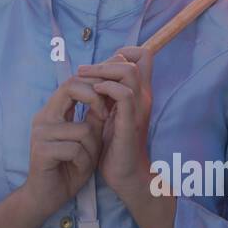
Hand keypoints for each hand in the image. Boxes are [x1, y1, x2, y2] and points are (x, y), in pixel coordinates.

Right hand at [18, 74, 109, 219]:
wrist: (46, 197)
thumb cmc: (69, 167)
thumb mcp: (87, 139)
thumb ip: (94, 117)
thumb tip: (111, 94)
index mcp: (53, 112)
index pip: (72, 82)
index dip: (95, 86)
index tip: (110, 102)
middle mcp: (43, 118)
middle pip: (71, 88)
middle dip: (95, 100)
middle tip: (105, 117)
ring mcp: (40, 133)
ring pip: (82, 128)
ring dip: (92, 148)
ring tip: (85, 160)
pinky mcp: (41, 150)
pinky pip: (75, 148)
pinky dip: (83, 161)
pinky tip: (76, 169)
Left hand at [78, 46, 154, 202]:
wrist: (126, 175)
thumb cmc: (115, 145)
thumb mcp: (111, 113)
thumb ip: (107, 95)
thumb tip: (94, 75)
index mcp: (139, 92)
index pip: (143, 56)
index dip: (124, 52)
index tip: (101, 65)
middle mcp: (143, 96)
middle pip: (138, 58)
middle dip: (107, 59)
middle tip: (84, 71)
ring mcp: (139, 108)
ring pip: (130, 71)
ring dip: (103, 70)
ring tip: (86, 79)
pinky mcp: (131, 122)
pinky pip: (124, 95)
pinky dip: (107, 88)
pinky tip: (94, 93)